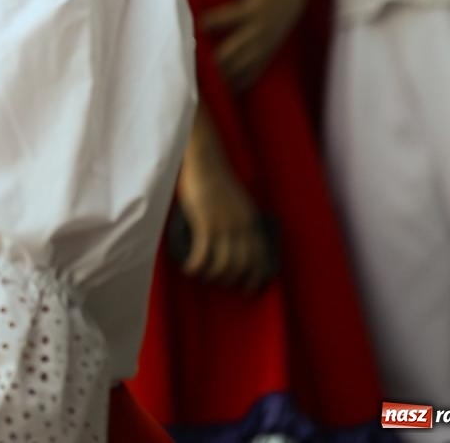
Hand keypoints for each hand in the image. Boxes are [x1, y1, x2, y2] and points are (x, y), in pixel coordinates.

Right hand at [176, 126, 268, 291]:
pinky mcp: (205, 224)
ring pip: (223, 265)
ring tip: (203, 276)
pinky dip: (196, 267)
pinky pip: (203, 255)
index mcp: (252, 221)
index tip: (249, 286)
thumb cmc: (217, 178)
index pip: (260, 257)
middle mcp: (242, 227)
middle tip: (223, 285)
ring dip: (213, 276)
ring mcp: (224, 226)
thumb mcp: (238, 201)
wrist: (204, 161)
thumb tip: (236, 238)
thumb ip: (240, 218)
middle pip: (243, 266)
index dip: (256, 276)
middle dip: (234, 280)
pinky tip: (189, 268)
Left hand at [199, 0, 304, 91]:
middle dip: (213, 58)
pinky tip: (224, 91)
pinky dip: (238, 83)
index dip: (210, 23)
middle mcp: (258, 31)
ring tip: (203, 84)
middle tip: (191, 65)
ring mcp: (263, 46)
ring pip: (241, 66)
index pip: (228, 19)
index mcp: (254, 10)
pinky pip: (253, 73)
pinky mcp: (266, 55)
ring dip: (223, 74)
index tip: (196, 26)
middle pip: (233, 50)